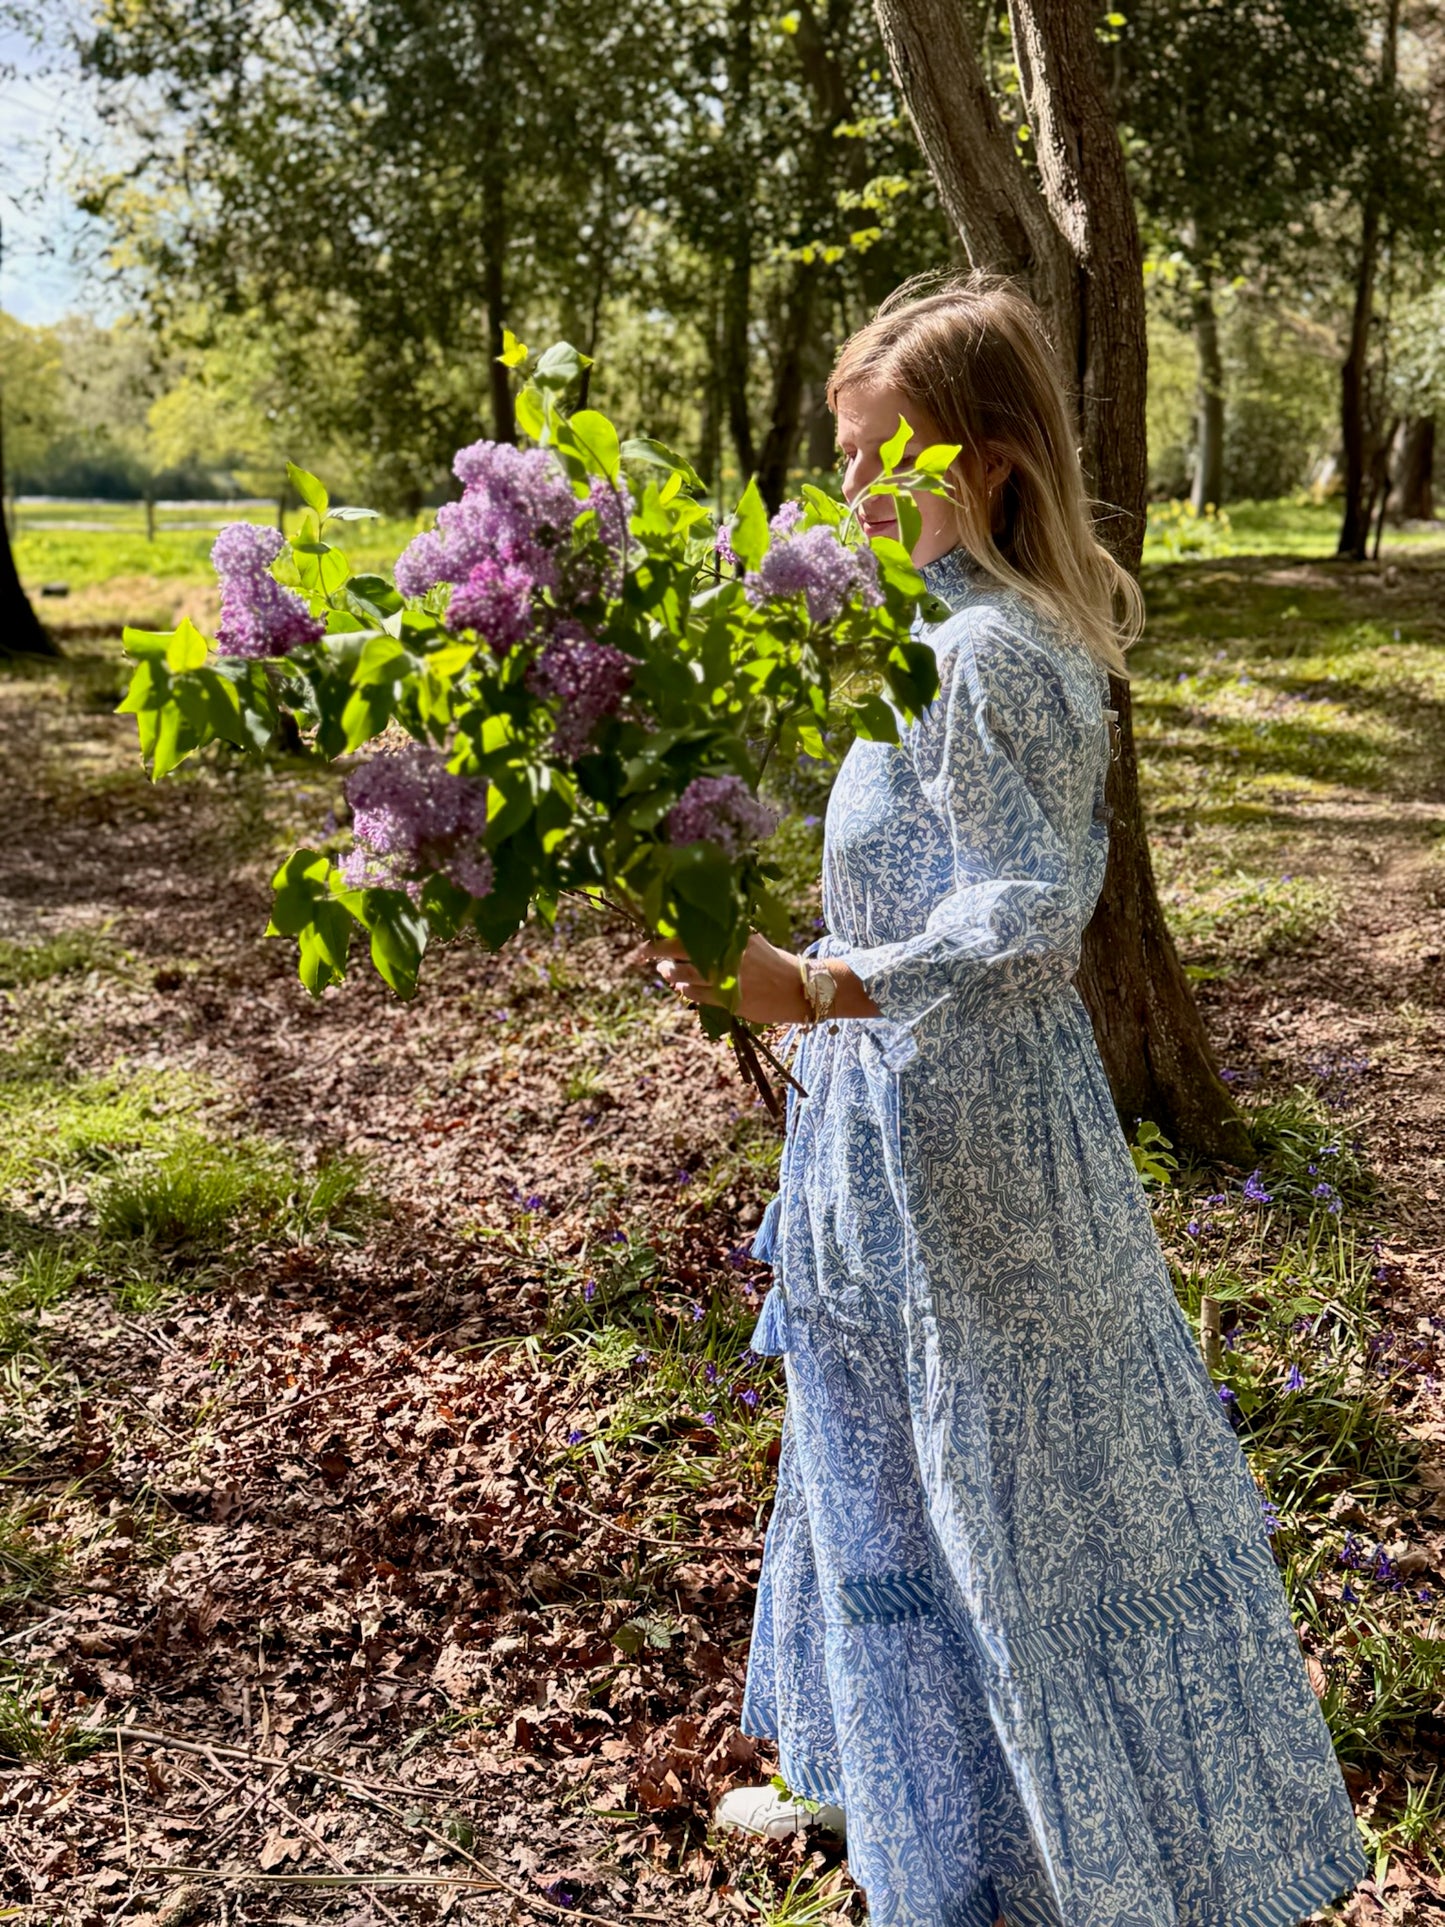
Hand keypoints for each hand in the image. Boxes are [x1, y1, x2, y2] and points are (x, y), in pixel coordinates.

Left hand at [640, 930, 808, 1026]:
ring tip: (665, 971)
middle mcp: (727, 952)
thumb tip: (693, 936)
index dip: (667, 930)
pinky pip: (695, 994)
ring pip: (683, 974)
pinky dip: (685, 989)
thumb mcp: (752, 941)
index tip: (651, 930)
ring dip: (669, 973)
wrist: (800, 988)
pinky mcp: (728, 997)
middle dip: (656, 951)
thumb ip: (727, 937)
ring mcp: (726, 975)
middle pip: (679, 949)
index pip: (692, 928)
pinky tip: (684, 987)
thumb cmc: (774, 963)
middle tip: (643, 952)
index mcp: (733, 934)